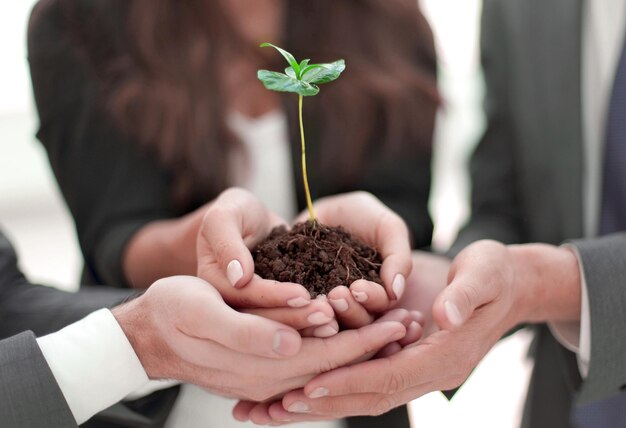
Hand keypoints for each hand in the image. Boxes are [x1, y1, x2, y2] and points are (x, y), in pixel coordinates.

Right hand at [112, 275, 410, 400]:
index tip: (400, 320)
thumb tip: (293, 345)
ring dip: (365, 344)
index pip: (330, 356)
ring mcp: (272, 371)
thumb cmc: (174, 314)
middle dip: (377, 343)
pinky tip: (357, 328)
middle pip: (339, 362)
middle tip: (414, 321)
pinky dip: (341, 344)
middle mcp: (274, 374)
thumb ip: (250, 334)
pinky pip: (313, 356)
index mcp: (263, 364)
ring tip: (398, 324)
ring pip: (331, 361)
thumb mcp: (205, 316)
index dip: (367, 340)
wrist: (149, 330)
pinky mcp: (267, 361)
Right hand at [196, 187, 338, 336]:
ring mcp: (252, 313)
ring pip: (278, 327)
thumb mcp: (225, 215)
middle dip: (296, 317)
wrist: (253, 221)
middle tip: (327, 314)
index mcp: (212, 286)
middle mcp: (230, 307)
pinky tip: (336, 324)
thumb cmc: (236, 211)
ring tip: (335, 322)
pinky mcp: (272, 313)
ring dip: (307, 327)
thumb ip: (226, 241)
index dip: (273, 296)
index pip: (243, 296)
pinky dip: (311, 325)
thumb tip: (239, 277)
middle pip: (262, 319)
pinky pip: (290, 321)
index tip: (303, 294)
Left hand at [237, 240, 580, 421]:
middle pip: (368, 396)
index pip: (390, 376)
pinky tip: (292, 381)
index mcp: (445, 357)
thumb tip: (444, 314)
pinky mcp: (400, 355)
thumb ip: (465, 294)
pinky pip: (361, 374)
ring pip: (359, 392)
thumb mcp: (485, 274)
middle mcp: (426, 370)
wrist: (505, 282)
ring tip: (266, 407)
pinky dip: (328, 381)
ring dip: (316, 401)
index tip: (306, 388)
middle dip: (320, 403)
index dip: (348, 382)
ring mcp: (413, 366)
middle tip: (269, 409)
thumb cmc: (494, 273)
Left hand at [297, 192, 412, 327]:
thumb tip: (397, 292)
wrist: (329, 208)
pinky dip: (296, 305)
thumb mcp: (389, 228)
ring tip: (318, 298)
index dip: (371, 299)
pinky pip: (297, 307)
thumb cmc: (366, 216)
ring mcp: (325, 302)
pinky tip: (293, 297)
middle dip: (347, 309)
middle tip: (337, 295)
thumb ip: (398, 257)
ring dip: (323, 312)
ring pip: (326, 319)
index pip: (379, 306)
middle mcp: (353, 304)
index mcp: (379, 294)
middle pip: (354, 319)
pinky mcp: (299, 296)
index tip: (359, 287)